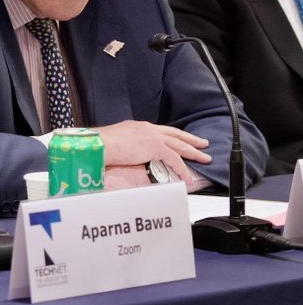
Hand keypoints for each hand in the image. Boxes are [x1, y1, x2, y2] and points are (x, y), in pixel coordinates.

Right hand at [93, 120, 210, 187]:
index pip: (161, 131)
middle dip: (190, 139)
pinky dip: (182, 169)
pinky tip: (187, 177)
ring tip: (204, 158)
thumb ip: (125, 146)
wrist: (101, 143)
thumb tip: (125, 154)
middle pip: (175, 134)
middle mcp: (148, 128)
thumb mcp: (116, 141)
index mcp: (138, 127)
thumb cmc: (102, 144)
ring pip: (180, 145)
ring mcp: (153, 137)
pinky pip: (175, 160)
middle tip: (202, 143)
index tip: (180, 138)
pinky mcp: (155, 147)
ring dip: (193, 152)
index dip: (172, 135)